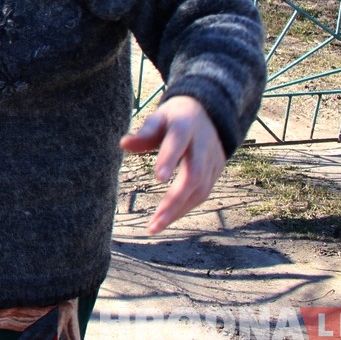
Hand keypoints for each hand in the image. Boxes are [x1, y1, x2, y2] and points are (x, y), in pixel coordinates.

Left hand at [120, 95, 225, 234]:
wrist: (209, 113)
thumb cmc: (175, 118)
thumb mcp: (159, 118)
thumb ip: (144, 133)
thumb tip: (123, 144)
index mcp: (185, 126)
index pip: (178, 142)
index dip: (170, 159)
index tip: (159, 178)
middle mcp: (203, 145)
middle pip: (193, 175)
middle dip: (175, 200)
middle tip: (154, 220)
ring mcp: (213, 160)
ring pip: (201, 190)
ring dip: (179, 210)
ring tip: (155, 226)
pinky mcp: (217, 171)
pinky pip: (203, 193)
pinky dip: (186, 207)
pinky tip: (168, 218)